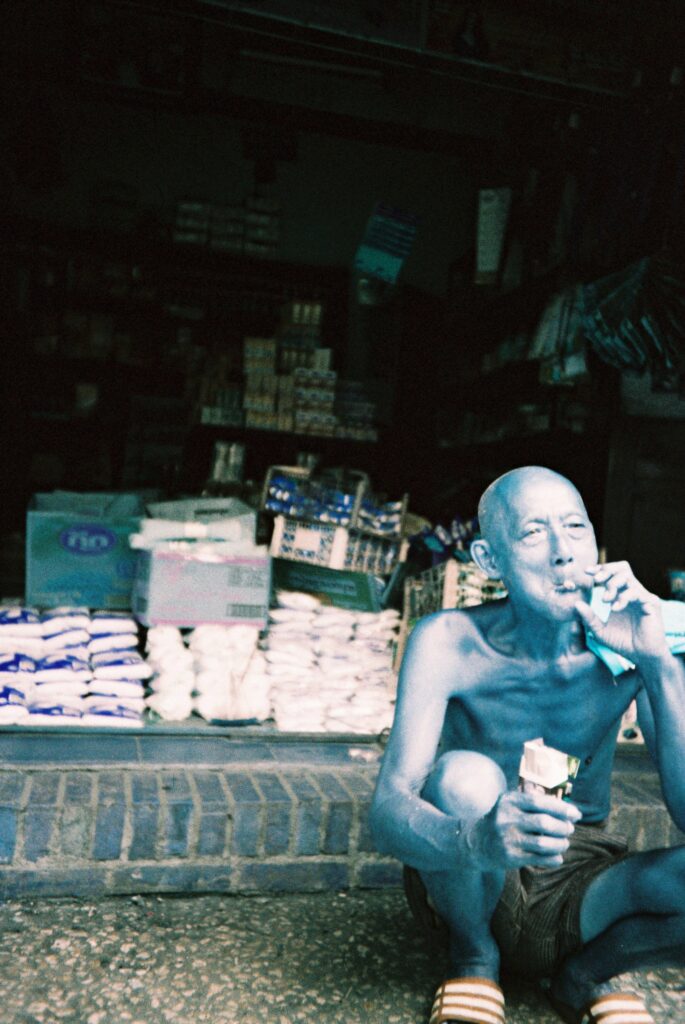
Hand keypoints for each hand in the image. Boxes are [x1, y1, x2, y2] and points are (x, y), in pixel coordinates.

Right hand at [465, 789, 580, 870]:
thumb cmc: (503, 819)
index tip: (576, 814)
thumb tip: (565, 805)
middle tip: (570, 829)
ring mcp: (507, 839)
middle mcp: (506, 819)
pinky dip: (553, 859)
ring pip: (543, 844)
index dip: (561, 808)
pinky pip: (539, 859)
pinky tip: (557, 856)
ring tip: (564, 843)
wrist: (477, 842)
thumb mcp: (511, 804)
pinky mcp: (510, 857)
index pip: (539, 802)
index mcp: (509, 801)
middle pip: (544, 823)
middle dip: (563, 827)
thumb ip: (534, 799)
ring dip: (560, 844)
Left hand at [575, 561, 668, 663]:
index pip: (611, 574)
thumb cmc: (622, 643)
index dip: (600, 569)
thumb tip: (576, 604)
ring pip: (628, 578)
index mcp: (620, 595)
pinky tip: (615, 608)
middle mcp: (632, 593)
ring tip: (605, 600)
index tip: (586, 571)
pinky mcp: (652, 603)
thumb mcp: (599, 630)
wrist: (641, 657)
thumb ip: (588, 618)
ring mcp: (642, 597)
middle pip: (622, 568)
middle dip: (607, 571)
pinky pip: (637, 593)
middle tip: (596, 580)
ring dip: (613, 585)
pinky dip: (623, 598)